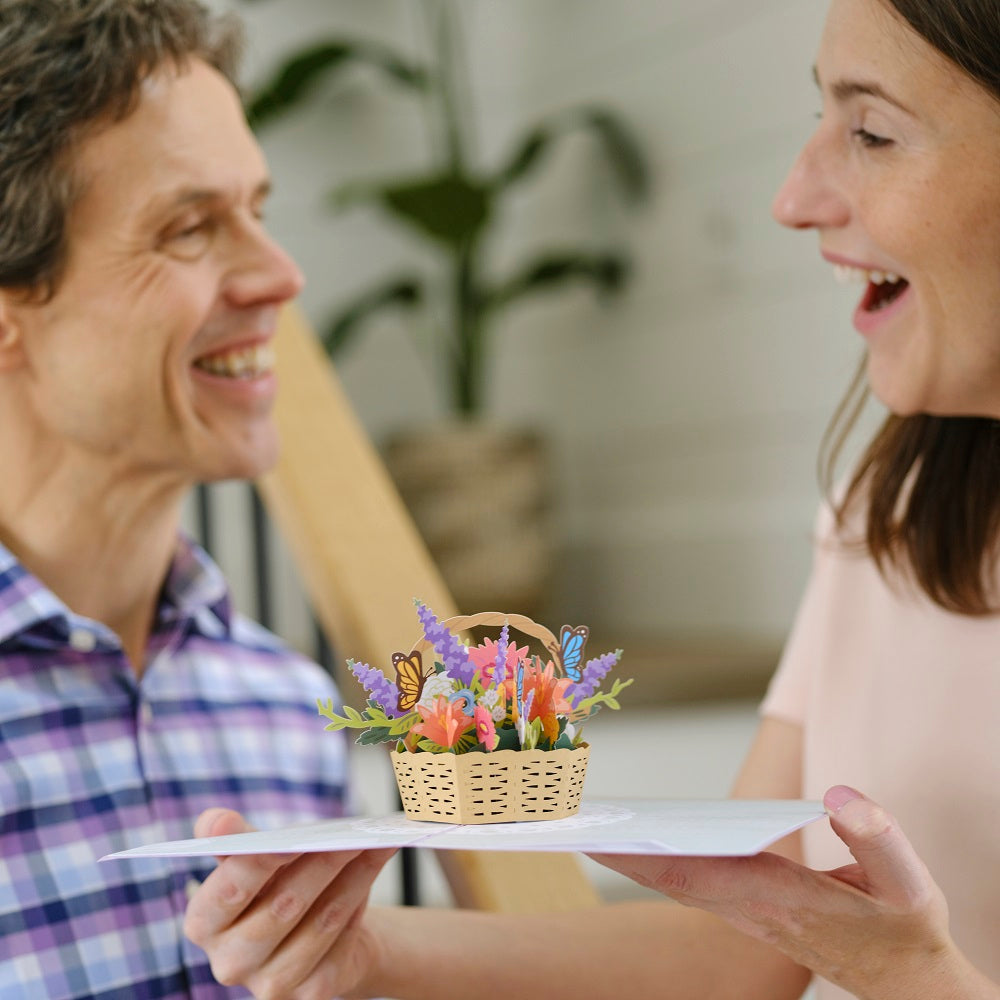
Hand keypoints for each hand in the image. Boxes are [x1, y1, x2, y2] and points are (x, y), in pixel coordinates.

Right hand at [183, 808, 394, 999]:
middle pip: (282, 907)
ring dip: (352, 876)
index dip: (260, 862)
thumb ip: (234, 837)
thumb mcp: (253, 855)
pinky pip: (343, 939)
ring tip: (373, 844)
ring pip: (320, 922)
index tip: (292, 838)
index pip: (228, 891)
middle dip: (321, 864)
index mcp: (204, 923)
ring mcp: (271, 983)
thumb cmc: (276, 882)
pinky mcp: (310, 991)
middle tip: (351, 834)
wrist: (314, 925)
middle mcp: (231, 962)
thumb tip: (216, 821)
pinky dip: (361, 896)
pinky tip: (374, 866)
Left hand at [590, 786, 993, 999]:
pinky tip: (640, 842)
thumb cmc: (904, 927)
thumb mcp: (909, 885)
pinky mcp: (751, 906)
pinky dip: (660, 863)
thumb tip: (839, 797)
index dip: (649, 858)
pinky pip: (693, 882)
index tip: (605, 839)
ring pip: (677, 882)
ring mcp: (747, 910)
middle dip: (622, 855)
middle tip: (574, 824)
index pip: (700, 875)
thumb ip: (879, 838)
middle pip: (673, 879)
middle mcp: (752, 906)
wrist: (907, 978)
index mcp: (780, 899)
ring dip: (634, 858)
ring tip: (592, 823)